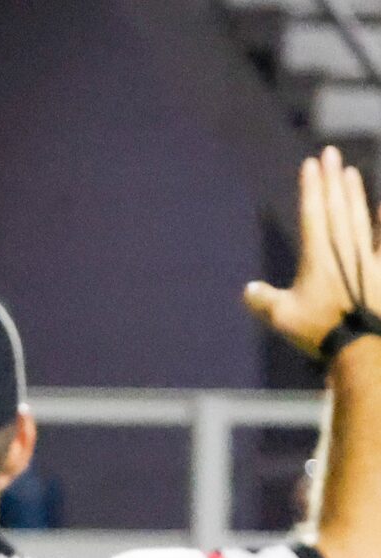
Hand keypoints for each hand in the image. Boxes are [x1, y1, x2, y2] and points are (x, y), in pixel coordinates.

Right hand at [247, 147, 380, 357]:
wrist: (361, 346)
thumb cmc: (319, 331)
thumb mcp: (282, 318)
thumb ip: (263, 300)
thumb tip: (249, 290)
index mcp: (317, 257)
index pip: (314, 213)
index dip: (312, 187)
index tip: (311, 163)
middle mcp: (343, 250)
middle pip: (337, 207)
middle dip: (333, 179)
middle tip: (332, 153)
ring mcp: (365, 257)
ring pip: (359, 217)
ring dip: (355, 193)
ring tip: (351, 172)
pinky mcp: (380, 269)